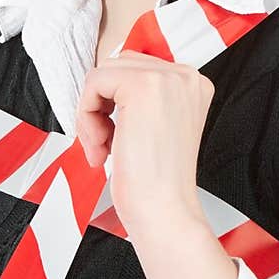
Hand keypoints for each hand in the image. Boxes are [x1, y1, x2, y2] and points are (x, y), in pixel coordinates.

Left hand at [75, 50, 214, 234]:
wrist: (164, 211)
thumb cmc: (156, 183)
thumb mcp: (155, 127)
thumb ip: (140, 99)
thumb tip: (105, 81)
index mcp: (193, 85)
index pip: (136, 69)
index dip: (114, 103)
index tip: (116, 137)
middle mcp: (186, 76)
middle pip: (118, 67)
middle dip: (101, 106)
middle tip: (105, 145)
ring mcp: (168, 78)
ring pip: (103, 73)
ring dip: (91, 113)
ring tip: (102, 147)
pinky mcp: (144, 85)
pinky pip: (94, 82)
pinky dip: (85, 115)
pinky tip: (101, 146)